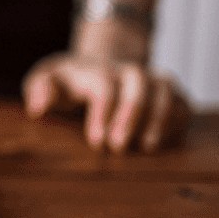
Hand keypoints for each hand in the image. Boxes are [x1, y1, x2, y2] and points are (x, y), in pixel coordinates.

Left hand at [22, 20, 190, 152]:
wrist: (98, 69)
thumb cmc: (68, 83)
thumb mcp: (46, 80)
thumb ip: (37, 89)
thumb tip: (37, 107)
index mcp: (95, 69)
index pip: (102, 84)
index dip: (102, 112)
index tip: (96, 142)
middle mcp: (126, 71)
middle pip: (137, 82)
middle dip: (130, 114)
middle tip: (117, 147)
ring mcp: (150, 80)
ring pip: (165, 90)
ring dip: (158, 118)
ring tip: (147, 148)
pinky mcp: (169, 94)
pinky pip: (181, 103)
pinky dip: (175, 121)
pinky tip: (163, 143)